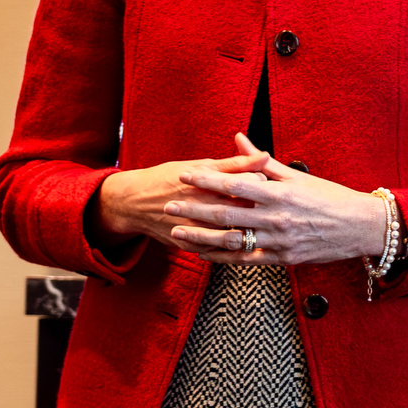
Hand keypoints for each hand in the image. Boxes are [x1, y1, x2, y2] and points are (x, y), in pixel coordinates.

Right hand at [94, 153, 269, 253]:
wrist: (134, 202)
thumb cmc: (171, 177)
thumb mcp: (201, 165)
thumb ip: (236, 163)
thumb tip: (266, 154)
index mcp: (207, 184)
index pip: (245, 186)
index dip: (262, 185)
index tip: (273, 184)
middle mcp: (201, 208)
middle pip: (241, 212)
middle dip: (260, 212)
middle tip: (272, 209)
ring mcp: (195, 230)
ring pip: (232, 238)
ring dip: (250, 235)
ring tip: (260, 228)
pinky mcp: (189, 245)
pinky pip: (217, 252)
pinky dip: (232, 250)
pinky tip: (245, 244)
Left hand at [161, 135, 393, 267]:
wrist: (362, 227)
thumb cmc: (330, 197)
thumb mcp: (298, 176)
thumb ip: (262, 161)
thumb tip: (237, 137)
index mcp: (281, 192)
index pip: (236, 184)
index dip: (207, 179)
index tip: (184, 175)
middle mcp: (277, 216)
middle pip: (226, 213)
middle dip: (193, 208)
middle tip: (168, 204)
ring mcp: (279, 240)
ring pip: (231, 239)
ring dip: (200, 235)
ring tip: (177, 231)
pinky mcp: (283, 258)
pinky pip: (245, 259)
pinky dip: (222, 257)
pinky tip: (203, 253)